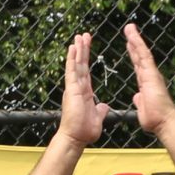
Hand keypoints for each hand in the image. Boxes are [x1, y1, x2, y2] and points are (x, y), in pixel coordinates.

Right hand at [57, 31, 107, 146]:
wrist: (76, 138)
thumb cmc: (84, 131)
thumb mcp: (97, 117)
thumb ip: (100, 110)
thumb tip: (103, 106)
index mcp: (83, 92)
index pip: (85, 72)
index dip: (86, 59)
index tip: (86, 48)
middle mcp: (77, 87)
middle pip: (80, 64)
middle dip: (82, 50)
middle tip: (84, 36)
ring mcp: (73, 87)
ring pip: (75, 65)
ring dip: (77, 50)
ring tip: (79, 36)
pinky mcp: (71, 89)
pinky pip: (71, 71)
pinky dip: (72, 59)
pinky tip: (73, 48)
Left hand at [122, 23, 174, 134]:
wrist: (163, 122)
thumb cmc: (155, 119)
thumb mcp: (143, 108)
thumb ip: (140, 101)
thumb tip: (138, 97)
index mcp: (146, 83)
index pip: (138, 65)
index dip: (134, 54)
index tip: (129, 45)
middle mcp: (150, 75)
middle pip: (140, 56)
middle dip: (134, 43)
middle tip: (129, 30)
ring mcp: (152, 73)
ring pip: (142, 52)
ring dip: (135, 39)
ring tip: (129, 28)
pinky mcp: (152, 74)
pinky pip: (144, 56)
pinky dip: (138, 45)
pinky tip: (133, 36)